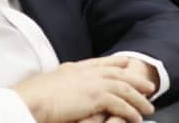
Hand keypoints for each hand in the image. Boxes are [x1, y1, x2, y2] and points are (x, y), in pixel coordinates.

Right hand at [12, 56, 154, 122]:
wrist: (29, 100)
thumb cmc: (32, 97)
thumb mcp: (48, 83)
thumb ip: (61, 83)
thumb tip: (63, 86)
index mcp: (74, 68)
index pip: (100, 63)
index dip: (115, 62)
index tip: (126, 62)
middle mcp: (86, 73)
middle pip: (118, 73)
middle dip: (135, 79)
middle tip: (148, 86)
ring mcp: (92, 84)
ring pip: (124, 89)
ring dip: (138, 99)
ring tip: (149, 107)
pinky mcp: (95, 97)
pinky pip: (120, 104)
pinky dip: (130, 111)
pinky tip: (137, 117)